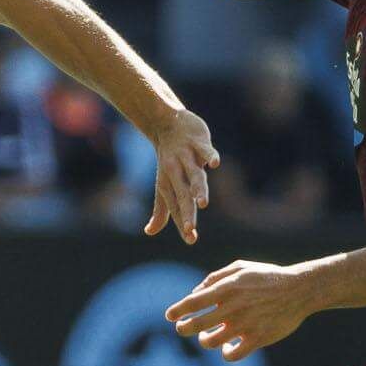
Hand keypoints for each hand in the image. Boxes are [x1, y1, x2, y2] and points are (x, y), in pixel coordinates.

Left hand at [145, 108, 219, 243]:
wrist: (165, 125)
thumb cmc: (168, 160)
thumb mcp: (164, 185)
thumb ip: (161, 211)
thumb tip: (149, 232)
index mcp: (170, 185)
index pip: (178, 208)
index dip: (183, 222)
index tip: (190, 239)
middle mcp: (177, 173)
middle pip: (183, 196)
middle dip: (187, 212)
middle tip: (190, 228)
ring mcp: (187, 157)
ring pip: (194, 175)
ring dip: (198, 188)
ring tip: (203, 203)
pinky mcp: (198, 143)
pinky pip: (205, 150)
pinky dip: (209, 156)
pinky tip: (215, 164)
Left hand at [165, 259, 318, 361]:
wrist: (300, 289)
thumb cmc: (267, 277)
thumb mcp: (241, 268)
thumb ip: (215, 278)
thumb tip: (195, 293)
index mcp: (227, 289)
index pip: (193, 303)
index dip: (177, 310)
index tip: (170, 316)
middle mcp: (233, 308)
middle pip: (195, 325)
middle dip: (183, 328)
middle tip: (182, 328)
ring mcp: (245, 325)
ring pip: (211, 342)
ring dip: (204, 340)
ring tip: (207, 335)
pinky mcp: (257, 339)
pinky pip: (232, 355)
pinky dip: (226, 353)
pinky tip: (228, 346)